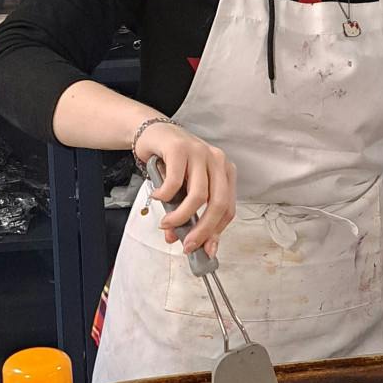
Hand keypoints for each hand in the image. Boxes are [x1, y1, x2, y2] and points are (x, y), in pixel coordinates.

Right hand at [139, 122, 236, 255]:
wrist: (154, 134)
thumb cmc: (172, 163)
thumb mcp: (184, 190)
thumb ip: (186, 213)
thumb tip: (180, 239)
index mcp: (224, 172)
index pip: (228, 207)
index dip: (216, 231)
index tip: (204, 248)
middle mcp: (217, 160)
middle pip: (218, 203)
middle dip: (203, 230)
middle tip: (187, 244)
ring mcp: (200, 152)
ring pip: (199, 195)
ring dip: (181, 216)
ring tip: (166, 224)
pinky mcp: (180, 149)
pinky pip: (175, 181)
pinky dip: (165, 196)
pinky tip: (157, 197)